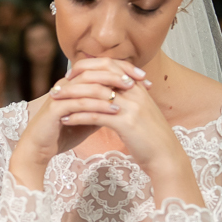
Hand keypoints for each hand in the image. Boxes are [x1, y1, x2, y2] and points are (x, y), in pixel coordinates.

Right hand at [9, 58, 148, 190]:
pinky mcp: (55, 109)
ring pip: (88, 84)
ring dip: (110, 87)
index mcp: (75, 83)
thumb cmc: (63, 132)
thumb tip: (126, 103)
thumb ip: (103, 108)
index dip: (123, 69)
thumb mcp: (90, 118)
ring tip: (129, 92)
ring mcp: (60, 95)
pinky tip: (114, 110)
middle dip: (119, 73)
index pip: (101, 67)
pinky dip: (98, 105)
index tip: (144, 77)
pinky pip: (80, 103)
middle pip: (95, 70)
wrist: (39, 148)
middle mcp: (67, 84)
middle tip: (138, 80)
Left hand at [54, 59, 198, 199]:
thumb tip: (106, 92)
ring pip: (94, 95)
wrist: (166, 156)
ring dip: (71, 99)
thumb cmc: (149, 136)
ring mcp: (131, 107)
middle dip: (75, 80)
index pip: (109, 65)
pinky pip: (95, 116)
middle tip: (57, 88)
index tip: (70, 75)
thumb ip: (125, 98)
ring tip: (54, 103)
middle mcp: (134, 92)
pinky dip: (77, 117)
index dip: (87, 67)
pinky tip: (64, 120)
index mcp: (136, 87)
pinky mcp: (126, 124)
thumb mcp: (139, 111)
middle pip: (100, 76)